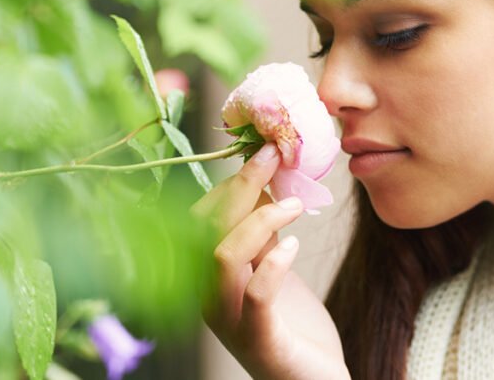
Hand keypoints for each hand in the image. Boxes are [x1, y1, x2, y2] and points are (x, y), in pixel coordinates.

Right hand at [192, 143, 349, 379]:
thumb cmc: (293, 325)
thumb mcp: (273, 266)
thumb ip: (261, 231)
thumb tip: (262, 179)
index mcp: (206, 276)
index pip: (199, 218)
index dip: (228, 180)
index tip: (262, 150)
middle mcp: (208, 297)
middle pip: (206, 229)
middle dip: (240, 185)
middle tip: (274, 156)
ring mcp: (230, 322)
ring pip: (222, 256)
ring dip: (259, 218)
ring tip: (294, 205)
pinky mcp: (260, 342)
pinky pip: (255, 295)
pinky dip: (273, 262)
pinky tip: (294, 245)